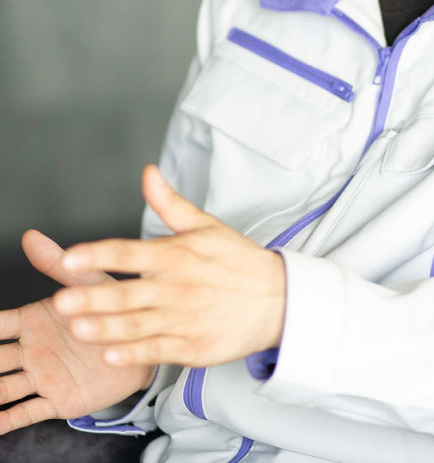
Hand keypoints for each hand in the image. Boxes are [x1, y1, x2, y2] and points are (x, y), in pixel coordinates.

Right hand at [0, 230, 154, 434]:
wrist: (142, 342)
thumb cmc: (111, 307)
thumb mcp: (86, 281)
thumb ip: (56, 263)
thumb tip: (29, 236)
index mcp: (35, 321)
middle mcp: (33, 350)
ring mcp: (43, 376)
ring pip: (3, 387)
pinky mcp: (58, 399)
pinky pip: (26, 413)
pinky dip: (6, 420)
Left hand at [52, 165, 286, 369]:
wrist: (278, 299)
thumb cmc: (238, 261)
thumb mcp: (206, 225)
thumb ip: (169, 203)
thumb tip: (147, 173)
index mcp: (177, 254)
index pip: (129, 253)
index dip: (98, 255)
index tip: (70, 257)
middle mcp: (177, 287)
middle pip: (127, 293)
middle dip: (92, 297)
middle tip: (61, 300)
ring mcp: (184, 319)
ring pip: (136, 325)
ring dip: (105, 328)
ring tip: (76, 328)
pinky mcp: (192, 347)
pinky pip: (157, 351)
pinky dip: (134, 354)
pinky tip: (110, 354)